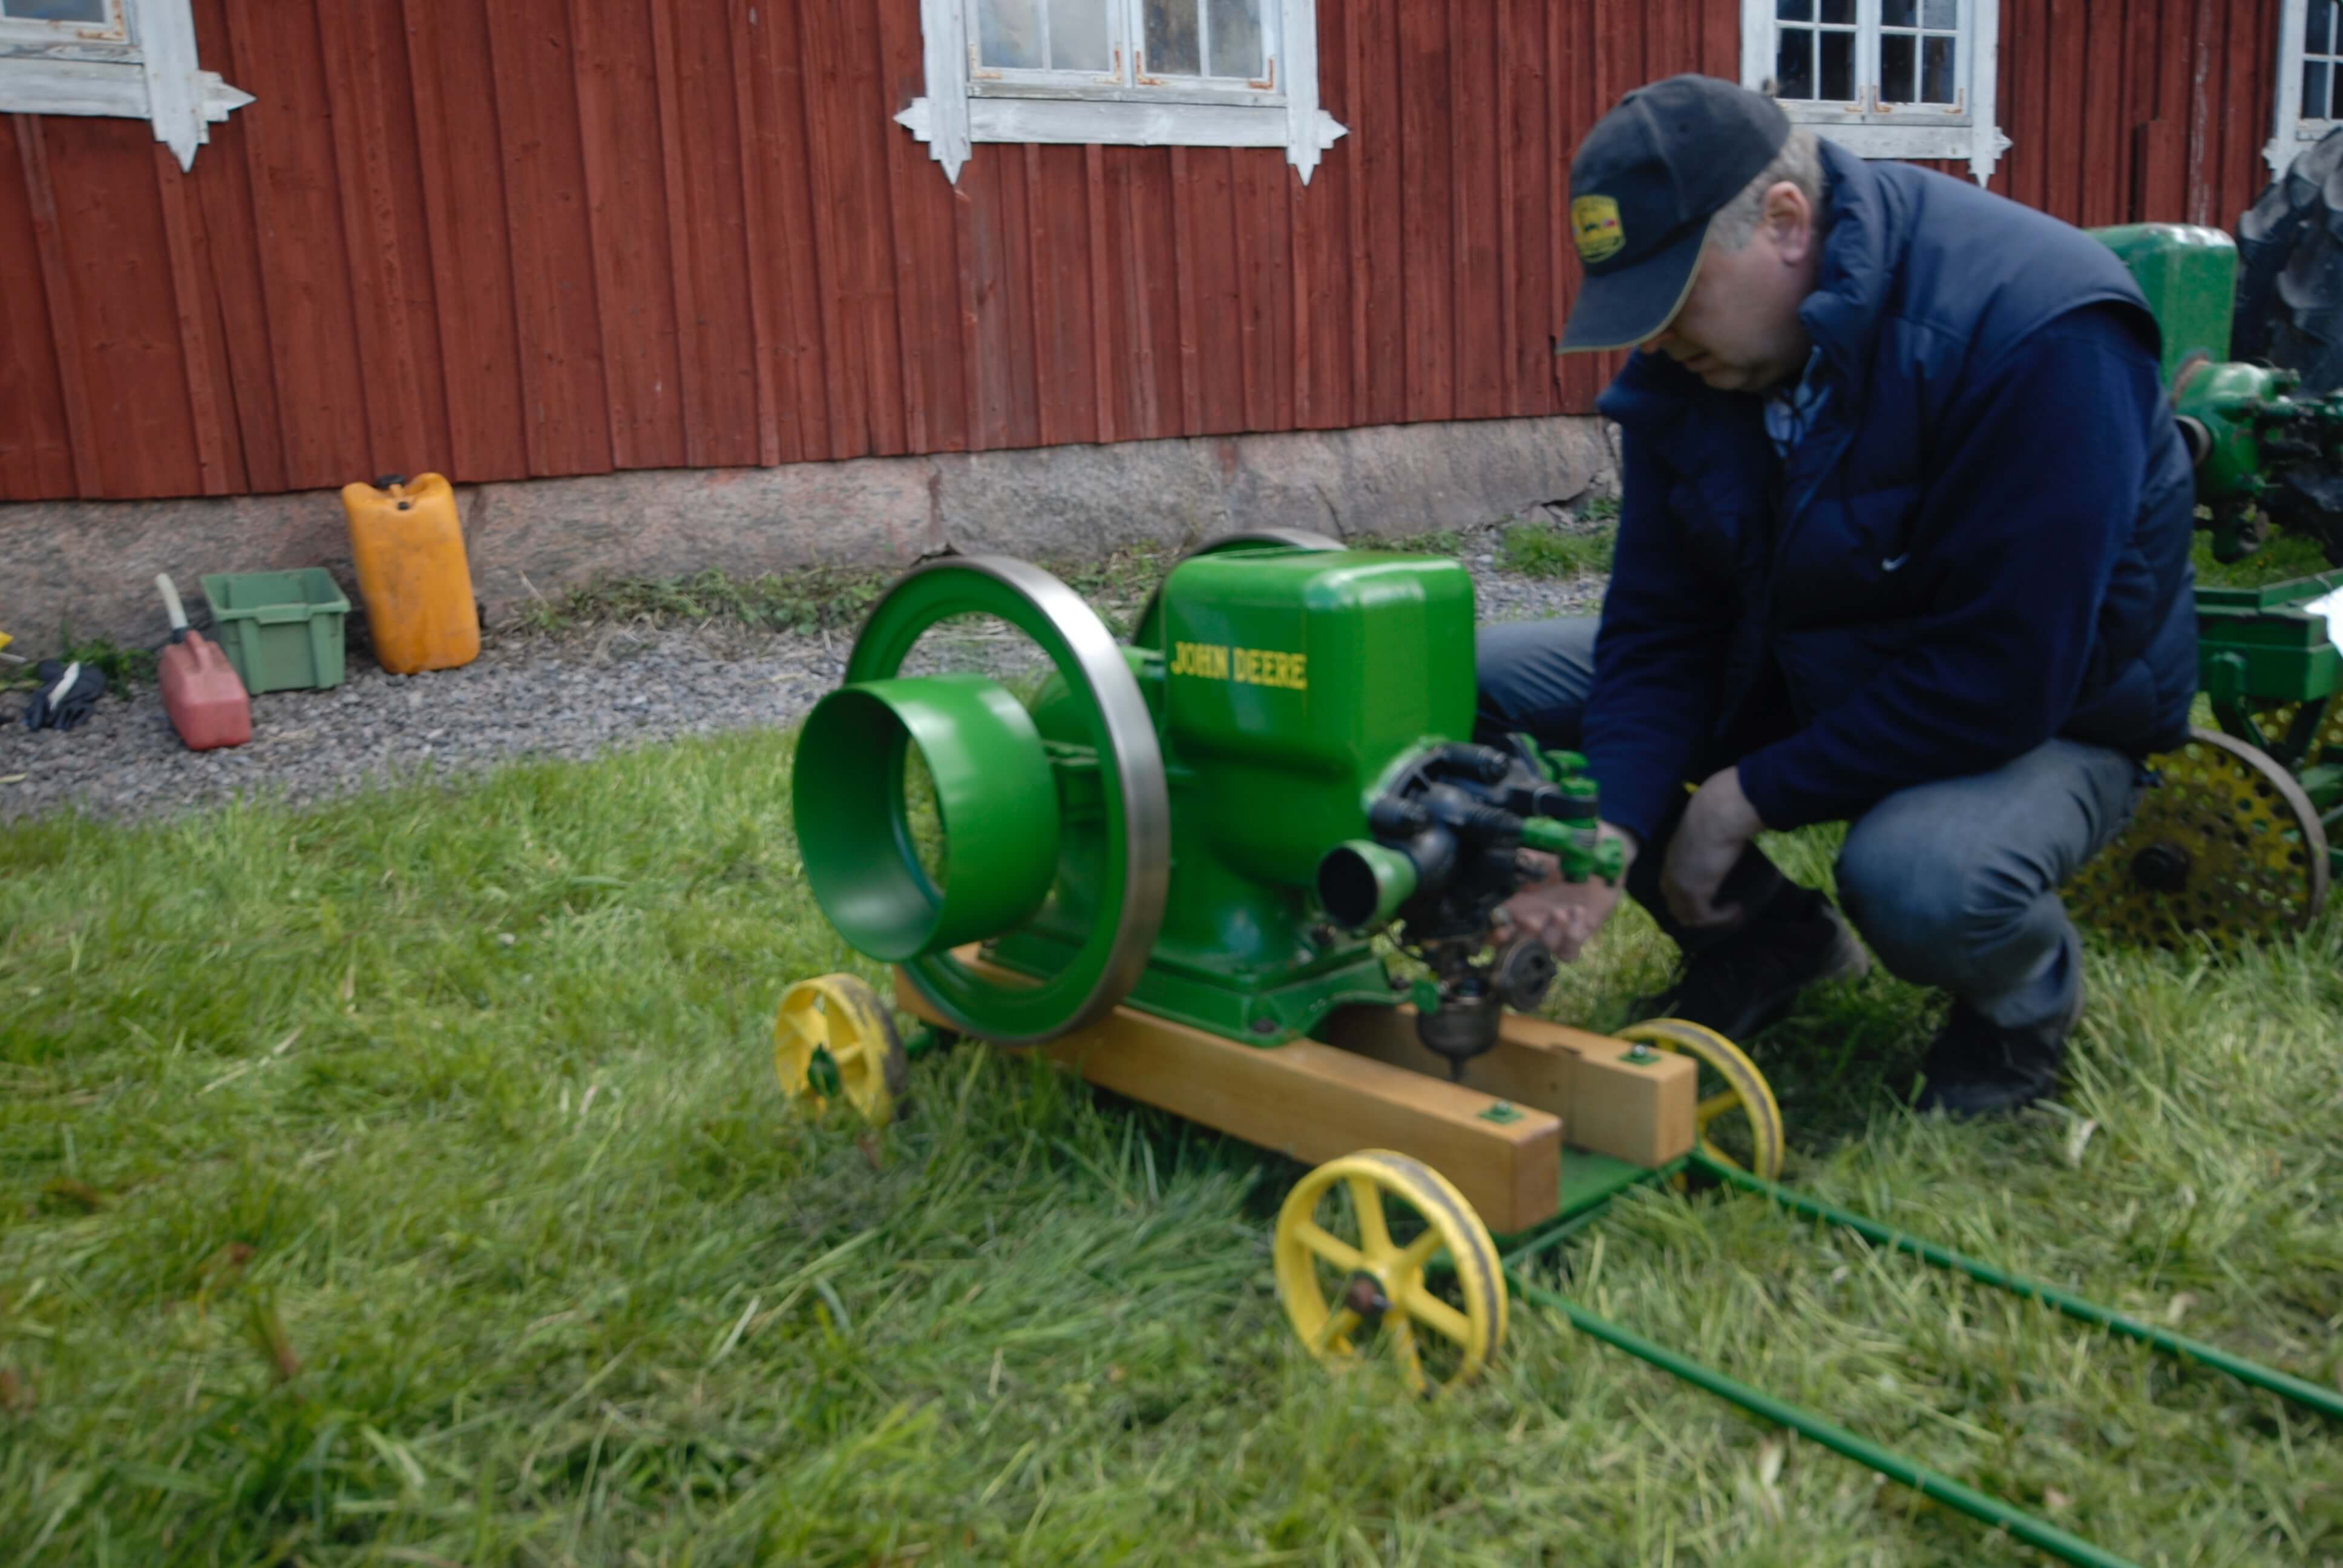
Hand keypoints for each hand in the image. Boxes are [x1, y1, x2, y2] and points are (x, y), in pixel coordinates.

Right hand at [1495, 825, 1636, 962]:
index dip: (1491, 931)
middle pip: (1514, 944)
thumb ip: (1518, 861)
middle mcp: (1531, 920)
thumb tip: (1497, 866)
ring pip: (1542, 948)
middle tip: (1528, 921)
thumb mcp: (1538, 854)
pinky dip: (1571, 937)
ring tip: (1559, 912)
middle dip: (1518, 938)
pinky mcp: (1577, 934)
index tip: (1498, 925)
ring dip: (1549, 933)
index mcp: (1516, 902)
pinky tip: (1578, 912)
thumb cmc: (1563, 853)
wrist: (1598, 856)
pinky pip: (1568, 952)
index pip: (1494, 925)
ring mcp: (1554, 930)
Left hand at [1661, 766, 1765, 930]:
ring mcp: (1678, 885)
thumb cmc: (1718, 815)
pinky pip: (1705, 917)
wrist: (1716, 814)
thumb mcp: (1708, 832)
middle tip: (1721, 913)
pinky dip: (1722, 918)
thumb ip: (1709, 844)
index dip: (1686, 899)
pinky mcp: (1694, 893)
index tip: (1709, 901)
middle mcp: (1669, 873)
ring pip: (1689, 917)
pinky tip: (1737, 908)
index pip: (1669, 888)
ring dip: (1712, 919)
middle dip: (1697, 915)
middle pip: (1675, 907)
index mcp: (1670, 857)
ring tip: (1733, 911)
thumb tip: (1726, 846)